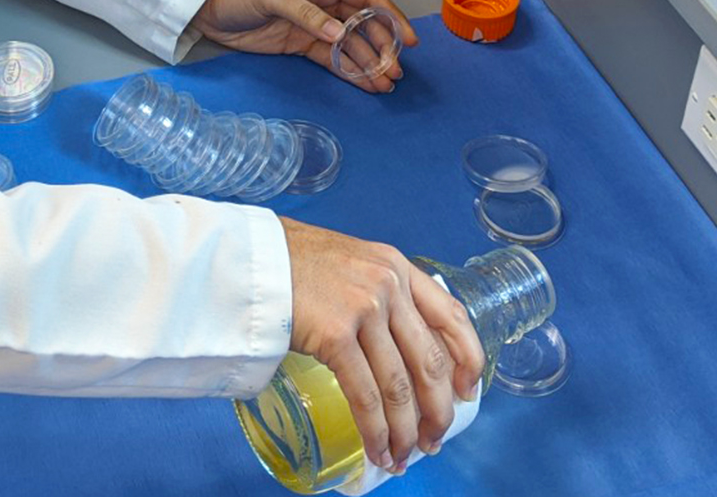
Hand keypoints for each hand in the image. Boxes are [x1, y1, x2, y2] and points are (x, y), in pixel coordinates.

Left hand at [188, 0, 417, 92]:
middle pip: (364, 25)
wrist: (209, 8)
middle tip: (395, 71)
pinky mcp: (303, 45)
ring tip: (387, 83)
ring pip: (352, 45)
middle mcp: (324, 3)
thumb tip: (340, 33)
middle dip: (383, 47)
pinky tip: (367, 84)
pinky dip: (351, 71)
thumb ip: (306, 14)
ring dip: (371, 63)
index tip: (408, 37)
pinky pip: (334, 59)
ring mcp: (315, 26)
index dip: (391, 15)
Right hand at [280, 217, 483, 476]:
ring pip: (400, 387)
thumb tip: (396, 350)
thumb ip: (378, 293)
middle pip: (430, 362)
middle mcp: (389, 285)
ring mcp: (364, 309)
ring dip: (405, 432)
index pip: (452, 315)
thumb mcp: (351, 263)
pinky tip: (378, 450)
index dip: (468, 360)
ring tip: (402, 457)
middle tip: (434, 440)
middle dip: (438, 412)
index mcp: (397, 266)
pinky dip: (376, 432)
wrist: (248, 258)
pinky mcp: (336, 335)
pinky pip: (366, 397)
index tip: (468, 392)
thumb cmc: (291, 263)